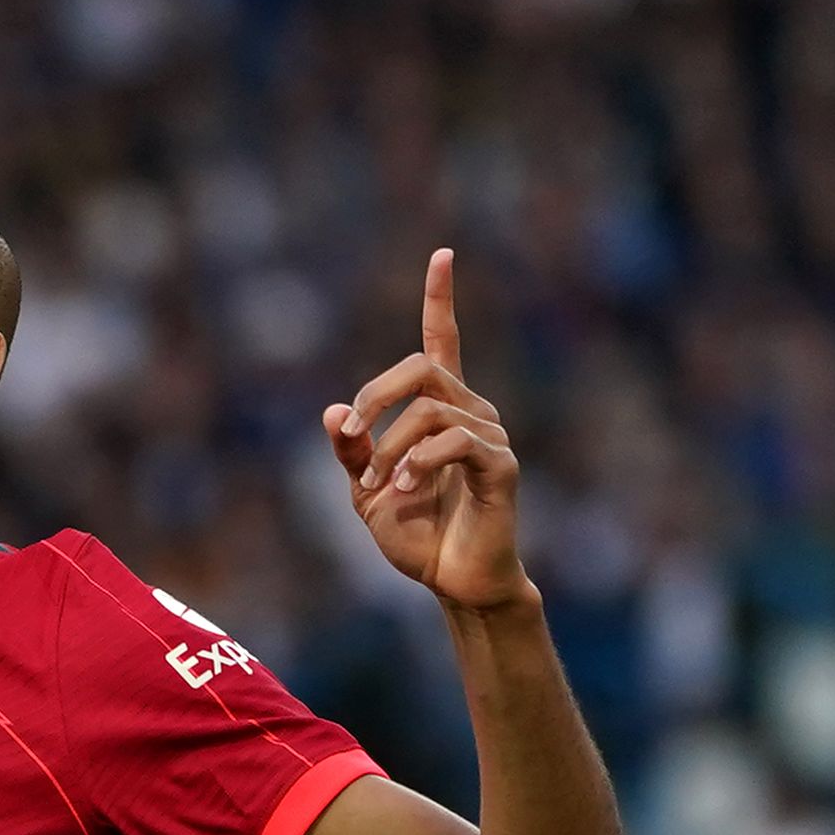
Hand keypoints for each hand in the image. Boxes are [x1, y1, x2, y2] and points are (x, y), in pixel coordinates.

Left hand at [323, 250, 531, 610]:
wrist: (452, 580)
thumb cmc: (415, 534)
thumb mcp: (364, 490)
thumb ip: (350, 451)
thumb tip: (334, 410)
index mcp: (439, 409)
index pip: (443, 341)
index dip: (441, 298)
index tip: (442, 254)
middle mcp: (471, 411)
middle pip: (421, 366)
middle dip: (375, 395)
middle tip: (350, 438)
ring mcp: (490, 436)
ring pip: (429, 409)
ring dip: (389, 448)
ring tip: (378, 488)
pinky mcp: (501, 465)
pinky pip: (454, 440)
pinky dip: (417, 463)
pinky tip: (402, 490)